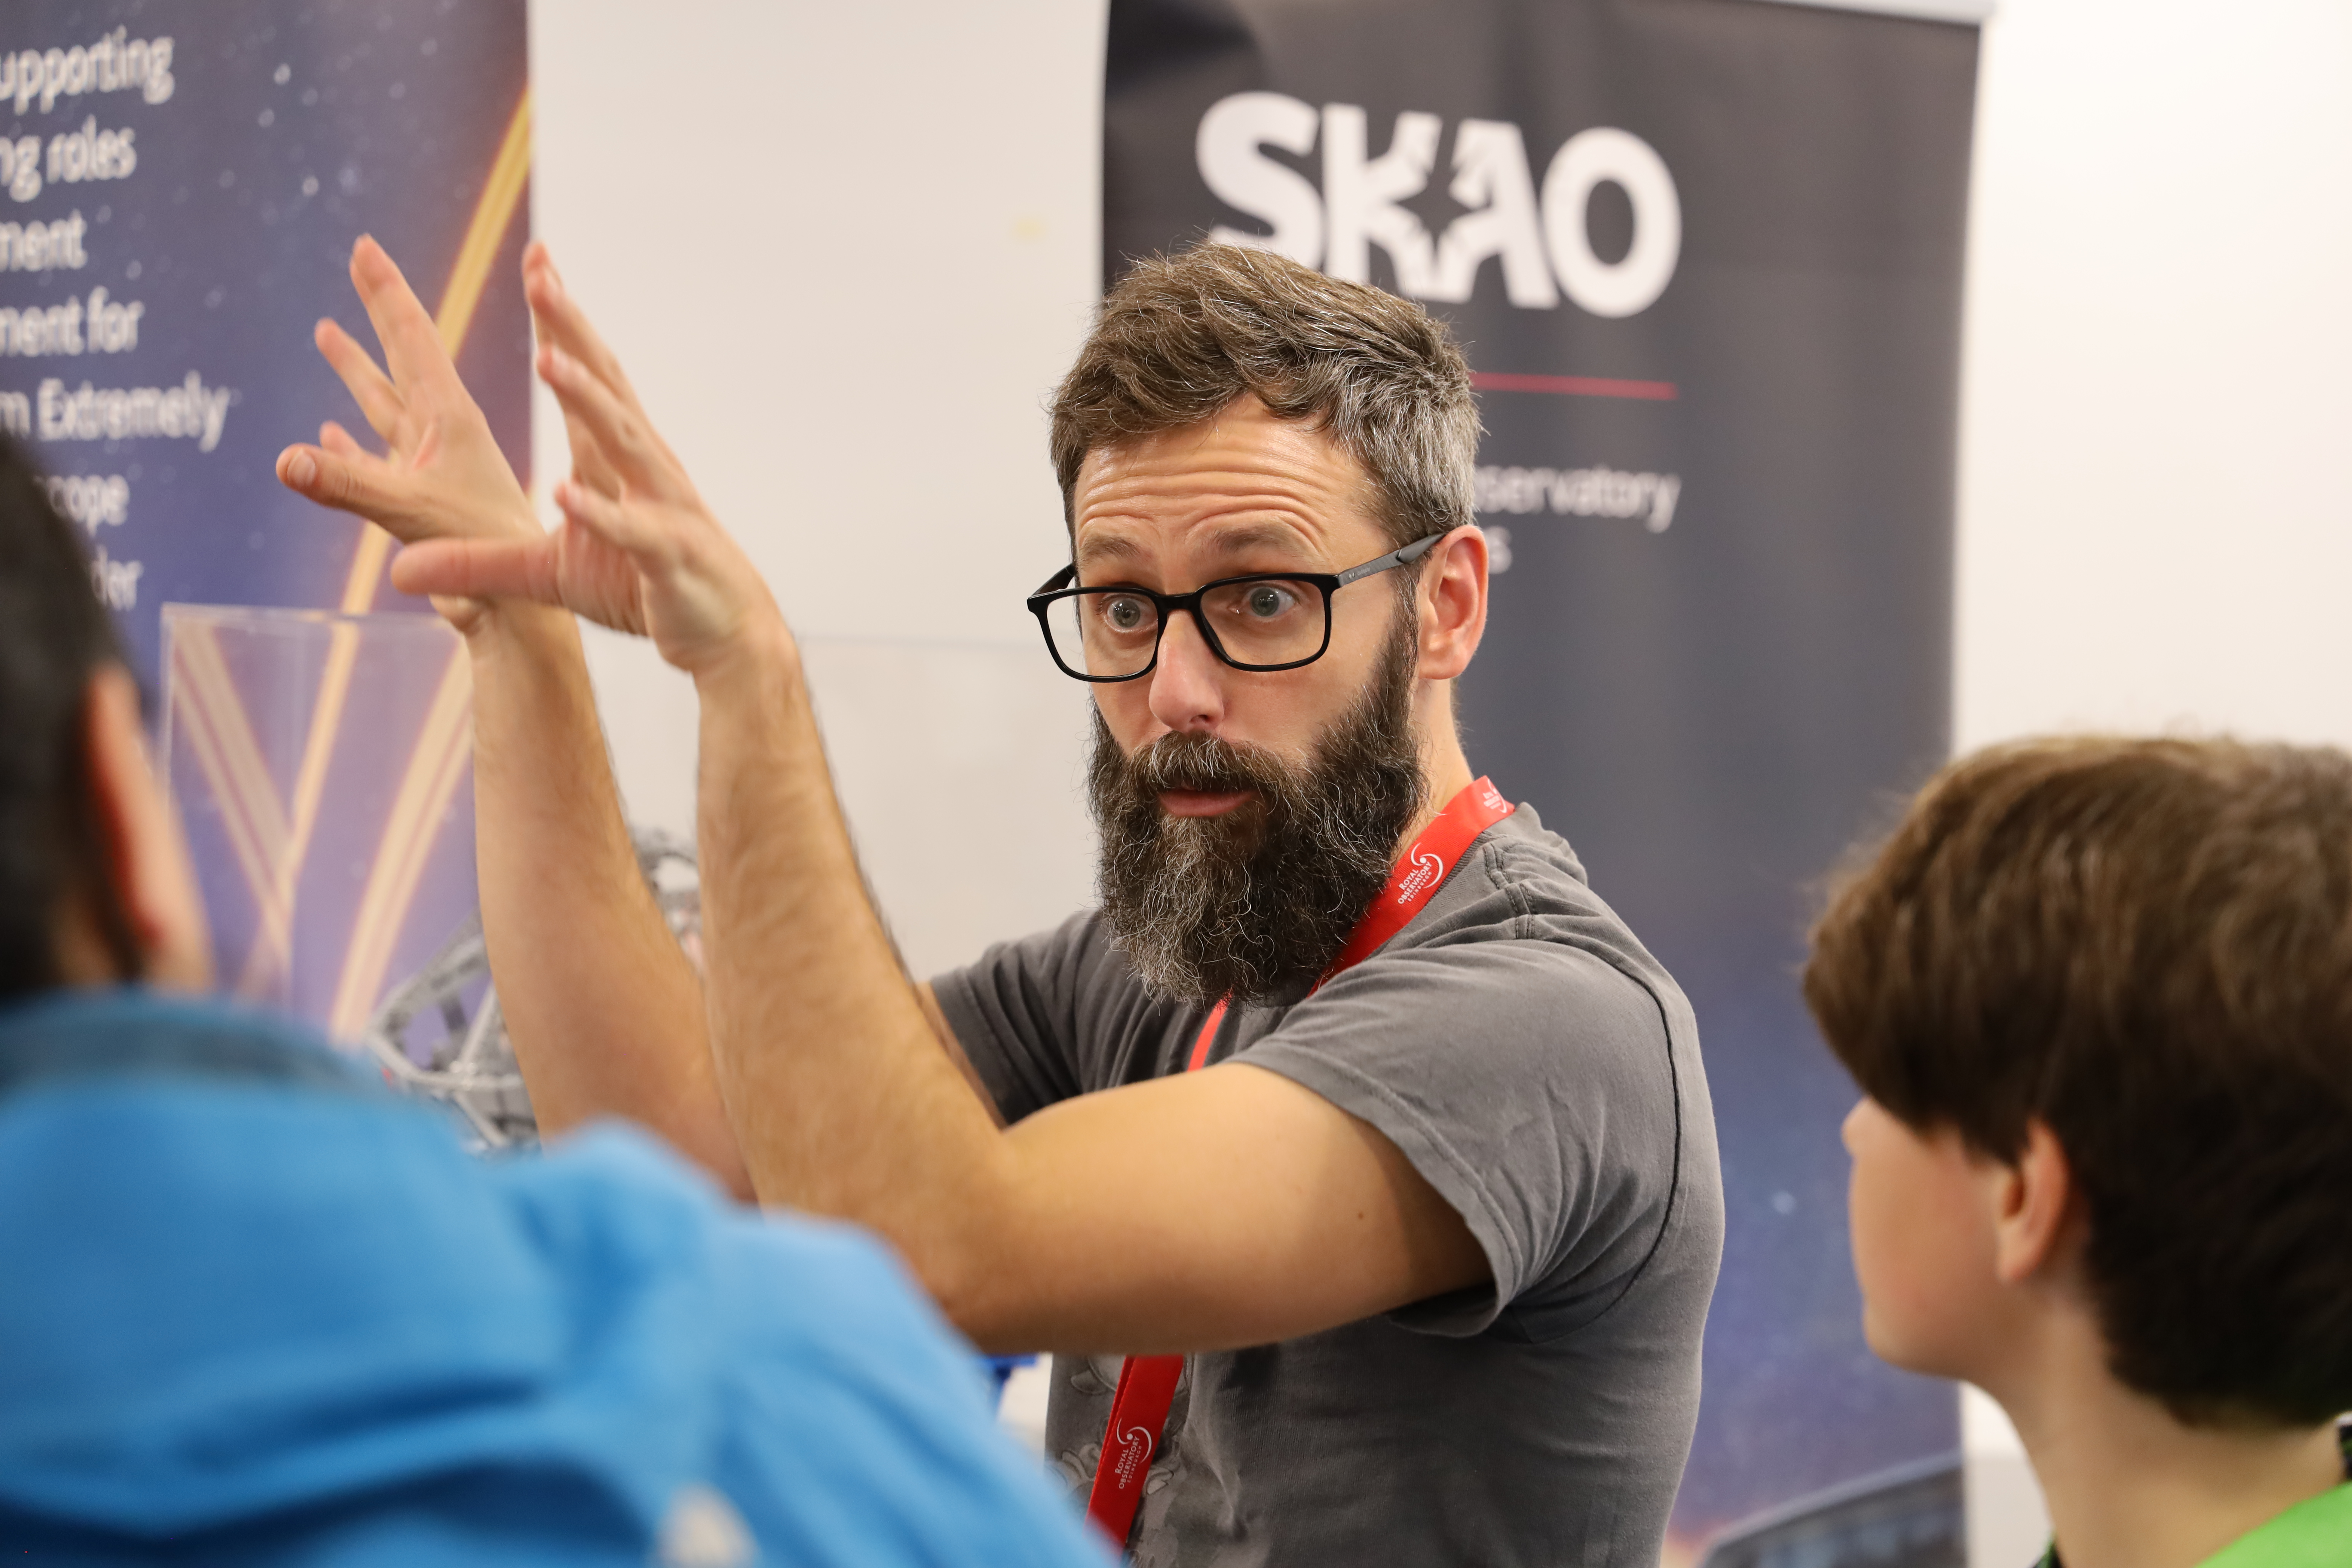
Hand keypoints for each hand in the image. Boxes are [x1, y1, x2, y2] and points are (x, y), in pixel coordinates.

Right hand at [275, 235, 537, 549]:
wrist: (522, 607)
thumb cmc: (487, 553)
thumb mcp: (411, 512)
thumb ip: (348, 485)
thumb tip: (285, 459)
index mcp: (450, 419)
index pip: (414, 338)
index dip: (386, 291)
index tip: (367, 245)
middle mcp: (444, 434)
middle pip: (402, 355)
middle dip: (378, 307)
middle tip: (360, 258)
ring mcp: (433, 467)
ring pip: (387, 404)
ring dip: (358, 369)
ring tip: (329, 332)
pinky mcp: (425, 505)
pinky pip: (378, 462)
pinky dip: (351, 446)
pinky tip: (326, 437)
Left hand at [390, 245, 785, 676]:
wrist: (727, 633)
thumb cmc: (640, 587)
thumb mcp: (546, 574)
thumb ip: (474, 564)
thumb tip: (398, 570)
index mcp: (609, 460)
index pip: (583, 377)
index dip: (560, 322)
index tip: (537, 262)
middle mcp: (639, 469)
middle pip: (603, 386)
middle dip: (571, 329)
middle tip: (541, 272)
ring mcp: (658, 508)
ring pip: (620, 443)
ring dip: (586, 400)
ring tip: (549, 358)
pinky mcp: (666, 558)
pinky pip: (629, 531)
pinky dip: (600, 513)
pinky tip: (568, 492)